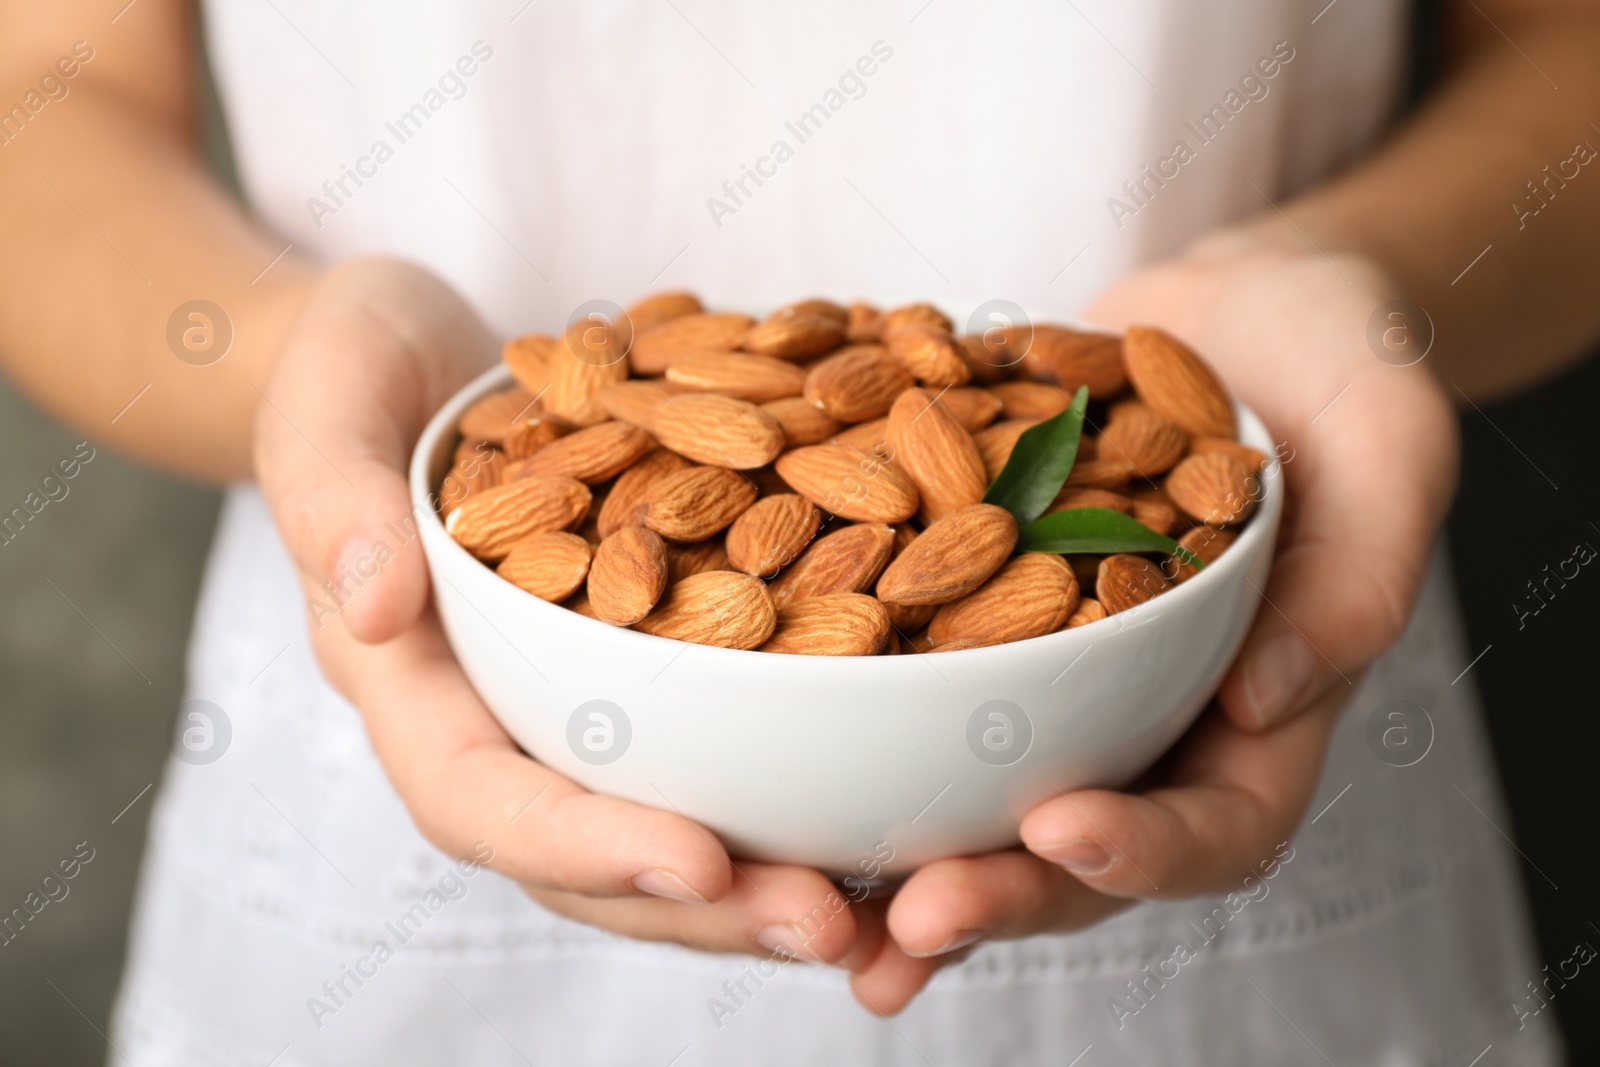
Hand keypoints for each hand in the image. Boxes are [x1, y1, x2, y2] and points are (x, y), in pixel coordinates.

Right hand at [254, 257, 868, 965]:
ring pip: (661, 820)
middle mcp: (493, 719)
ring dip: (764, 873)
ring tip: (875, 903)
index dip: (586, 844)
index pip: (482, 798)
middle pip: (591, 853)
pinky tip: (875, 799)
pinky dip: (782, 787)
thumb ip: (334, 498)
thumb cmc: (345, 372)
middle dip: (705, 904)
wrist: (398, 353)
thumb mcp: (325, 407)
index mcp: (408, 683)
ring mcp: (565, 702)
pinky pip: (703, 744)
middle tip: (828, 924)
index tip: (699, 862)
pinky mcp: (630, 665)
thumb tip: (377, 606)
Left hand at [848, 238, 1459, 1011]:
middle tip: (908, 919)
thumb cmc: (1347, 357)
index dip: (1145, 849)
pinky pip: (919, 675)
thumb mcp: (1392, 443)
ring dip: (901, 856)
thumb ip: (1357, 574)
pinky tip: (772, 740)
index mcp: (1268, 706)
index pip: (1221, 825)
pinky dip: (852, 717)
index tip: (1058, 825)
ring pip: (979, 791)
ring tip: (809, 905)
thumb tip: (1267, 703)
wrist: (1241, 302)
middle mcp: (1154, 711)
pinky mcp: (985, 608)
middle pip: (1075, 843)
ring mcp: (1063, 669)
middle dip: (994, 889)